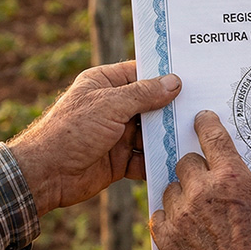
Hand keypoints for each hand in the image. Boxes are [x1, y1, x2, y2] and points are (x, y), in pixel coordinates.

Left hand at [7, 62, 180, 214]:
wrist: (45, 175)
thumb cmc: (70, 131)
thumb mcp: (109, 105)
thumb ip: (143, 94)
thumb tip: (174, 82)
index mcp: (105, 84)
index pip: (141, 74)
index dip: (165, 75)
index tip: (194, 75)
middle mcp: (113, 107)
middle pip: (151, 105)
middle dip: (172, 109)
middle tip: (204, 107)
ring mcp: (117, 134)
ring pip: (151, 133)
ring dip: (167, 136)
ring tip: (196, 135)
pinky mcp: (120, 160)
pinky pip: (145, 159)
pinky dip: (159, 160)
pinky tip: (180, 160)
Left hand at [150, 111, 250, 249]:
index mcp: (232, 178)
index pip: (212, 137)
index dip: (206, 123)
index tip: (202, 119)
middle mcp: (202, 191)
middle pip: (187, 161)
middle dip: (197, 166)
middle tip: (210, 180)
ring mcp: (181, 215)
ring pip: (171, 186)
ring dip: (183, 191)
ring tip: (199, 206)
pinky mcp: (166, 239)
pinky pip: (159, 214)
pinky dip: (169, 216)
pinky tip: (184, 224)